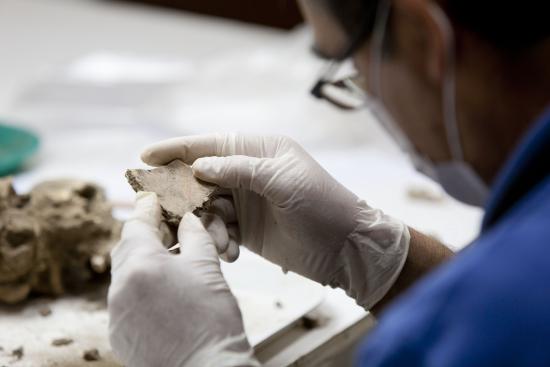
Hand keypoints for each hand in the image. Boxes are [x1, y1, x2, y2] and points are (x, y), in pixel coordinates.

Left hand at [108, 192, 257, 366]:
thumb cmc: (212, 322)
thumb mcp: (208, 268)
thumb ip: (195, 236)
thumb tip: (188, 220)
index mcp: (141, 266)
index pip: (137, 225)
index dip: (147, 208)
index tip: (152, 198)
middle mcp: (120, 288)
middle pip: (128, 248)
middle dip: (148, 235)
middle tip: (169, 228)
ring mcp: (117, 313)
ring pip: (126, 274)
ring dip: (145, 261)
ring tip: (172, 261)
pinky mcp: (119, 333)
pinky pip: (126, 299)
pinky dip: (141, 287)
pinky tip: (164, 290)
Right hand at [142, 134, 409, 307]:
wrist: (345, 246)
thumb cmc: (321, 204)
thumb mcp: (281, 180)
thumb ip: (239, 170)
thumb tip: (198, 167)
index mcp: (258, 151)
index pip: (210, 145)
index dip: (177, 149)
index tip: (146, 155)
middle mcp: (248, 173)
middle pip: (201, 177)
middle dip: (183, 191)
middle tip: (159, 206)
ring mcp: (247, 202)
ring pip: (207, 207)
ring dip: (205, 224)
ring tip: (224, 239)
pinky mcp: (247, 229)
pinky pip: (219, 230)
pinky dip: (219, 240)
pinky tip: (231, 252)